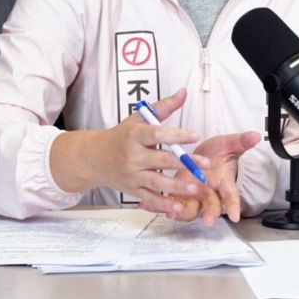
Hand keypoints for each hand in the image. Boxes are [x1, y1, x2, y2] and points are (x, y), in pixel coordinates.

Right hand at [84, 88, 209, 209]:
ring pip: (156, 181)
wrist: (94, 158)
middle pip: (160, 159)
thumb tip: (184, 92)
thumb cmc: (122, 136)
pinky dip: (164, 204)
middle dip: (184, 162)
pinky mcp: (132, 189)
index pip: (157, 134)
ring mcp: (132, 175)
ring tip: (195, 187)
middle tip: (204, 164)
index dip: (177, 135)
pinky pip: (149, 198)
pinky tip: (179, 207)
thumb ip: (164, 107)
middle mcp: (132, 156)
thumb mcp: (139, 118)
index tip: (195, 136)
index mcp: (135, 135)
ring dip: (176, 186)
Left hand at [148, 131, 261, 224]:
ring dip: (181, 213)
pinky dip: (157, 205)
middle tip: (207, 220)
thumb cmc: (216, 154)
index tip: (236, 215)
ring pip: (189, 210)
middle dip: (210, 214)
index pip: (231, 194)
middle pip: (212, 207)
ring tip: (172, 213)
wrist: (202, 157)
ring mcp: (192, 197)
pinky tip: (146, 204)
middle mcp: (208, 193)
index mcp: (222, 182)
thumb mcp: (228, 144)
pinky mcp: (177, 196)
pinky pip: (167, 204)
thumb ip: (241, 141)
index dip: (234, 204)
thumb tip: (256, 135)